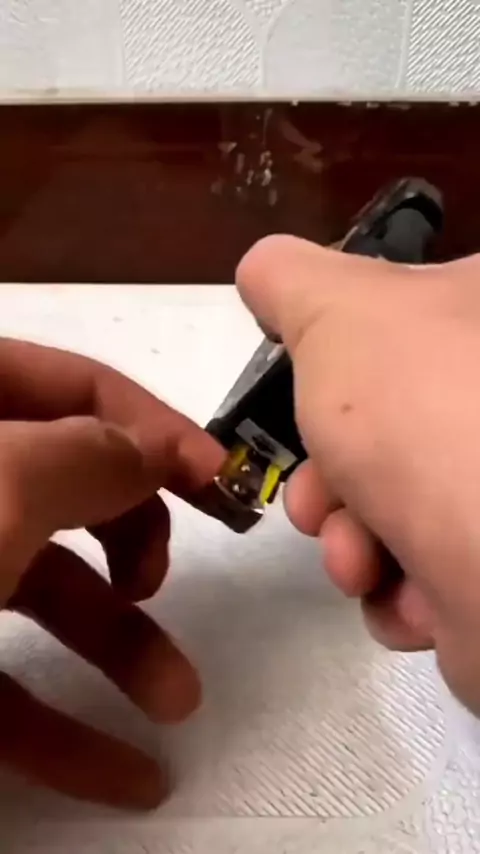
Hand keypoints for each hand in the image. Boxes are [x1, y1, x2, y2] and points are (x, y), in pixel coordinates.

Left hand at [0, 339, 223, 808]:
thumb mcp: (3, 482)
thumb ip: (88, 454)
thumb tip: (147, 455)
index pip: (72, 381)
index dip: (153, 425)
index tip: (226, 482)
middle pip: (63, 486)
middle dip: (134, 538)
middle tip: (168, 582)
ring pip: (37, 593)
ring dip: (118, 647)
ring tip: (179, 699)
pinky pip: (2, 686)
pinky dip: (64, 731)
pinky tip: (127, 776)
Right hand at [238, 236, 479, 716]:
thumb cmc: (427, 411)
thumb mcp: (338, 309)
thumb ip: (290, 278)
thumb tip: (265, 270)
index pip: (405, 320)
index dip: (340, 362)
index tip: (309, 396)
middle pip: (388, 427)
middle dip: (331, 477)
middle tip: (319, 499)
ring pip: (398, 505)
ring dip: (351, 539)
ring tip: (359, 557)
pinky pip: (427, 571)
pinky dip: (398, 588)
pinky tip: (405, 594)